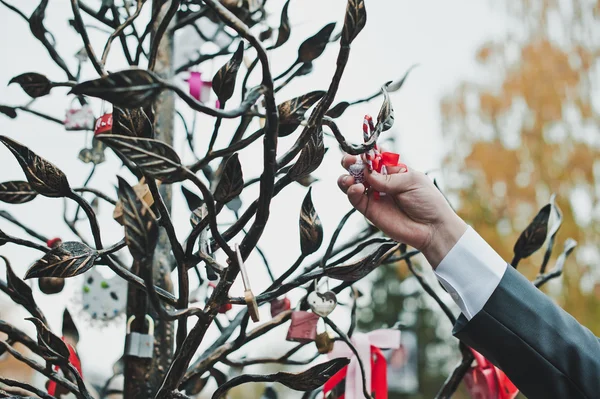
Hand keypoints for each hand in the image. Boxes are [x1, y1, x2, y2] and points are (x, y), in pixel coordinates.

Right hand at [338, 155, 466, 267]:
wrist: (432, 228)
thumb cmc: (428, 201)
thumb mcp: (411, 181)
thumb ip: (388, 177)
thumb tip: (367, 174)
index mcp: (393, 169)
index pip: (375, 155)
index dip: (367, 152)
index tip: (364, 152)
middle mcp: (380, 181)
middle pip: (359, 168)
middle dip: (351, 162)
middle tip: (349, 161)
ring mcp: (374, 195)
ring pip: (352, 183)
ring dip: (346, 177)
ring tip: (349, 178)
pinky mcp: (369, 210)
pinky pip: (355, 199)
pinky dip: (352, 192)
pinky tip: (357, 189)